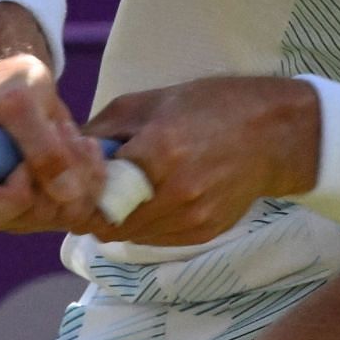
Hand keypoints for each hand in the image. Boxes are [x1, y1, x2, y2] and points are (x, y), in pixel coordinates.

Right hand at [0, 9, 108, 235]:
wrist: (23, 82)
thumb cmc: (6, 85)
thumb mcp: (20, 101)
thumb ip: (39, 144)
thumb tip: (67, 195)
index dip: (13, 194)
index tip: (23, 162)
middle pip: (34, 215)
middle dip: (58, 169)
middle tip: (55, 129)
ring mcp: (20, 210)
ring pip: (67, 212)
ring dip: (80, 166)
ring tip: (67, 131)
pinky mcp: (49, 207)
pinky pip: (86, 207)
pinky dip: (94, 174)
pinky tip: (84, 147)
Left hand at [85, 76, 319, 245]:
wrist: (273, 133)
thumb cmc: (210, 105)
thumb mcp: (148, 101)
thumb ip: (103, 129)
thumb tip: (65, 152)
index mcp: (156, 151)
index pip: (94, 196)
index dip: (74, 195)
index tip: (70, 184)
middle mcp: (173, 193)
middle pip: (107, 224)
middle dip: (92, 209)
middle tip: (92, 189)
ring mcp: (190, 218)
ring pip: (129, 235)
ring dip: (117, 218)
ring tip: (125, 189)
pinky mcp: (202, 233)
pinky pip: (156, 237)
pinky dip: (144, 222)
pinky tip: (153, 196)